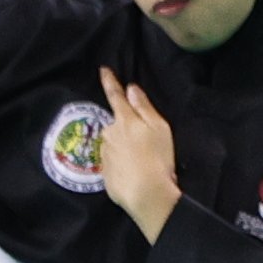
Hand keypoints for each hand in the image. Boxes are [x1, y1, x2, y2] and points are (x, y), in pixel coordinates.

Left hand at [93, 68, 179, 237]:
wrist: (144, 193)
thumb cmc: (158, 158)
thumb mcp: (160, 128)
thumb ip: (144, 107)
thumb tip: (131, 88)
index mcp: (124, 120)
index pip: (115, 96)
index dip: (110, 81)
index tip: (103, 69)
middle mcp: (109, 132)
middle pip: (117, 124)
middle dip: (127, 129)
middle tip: (147, 144)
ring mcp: (104, 153)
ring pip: (115, 144)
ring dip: (126, 149)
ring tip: (144, 163)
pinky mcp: (104, 172)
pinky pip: (115, 163)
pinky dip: (123, 165)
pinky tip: (135, 174)